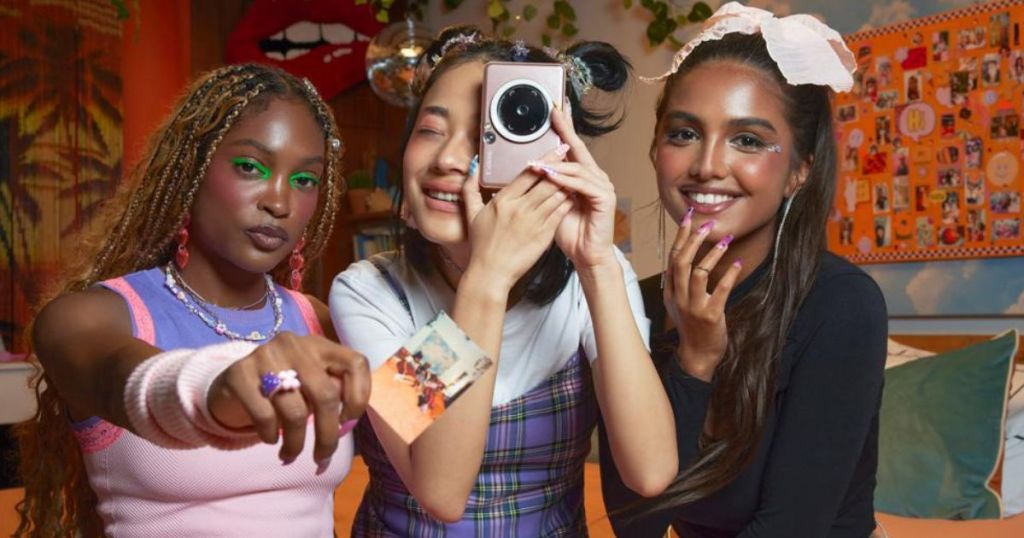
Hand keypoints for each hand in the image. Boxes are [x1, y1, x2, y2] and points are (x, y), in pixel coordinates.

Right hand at [207, 332, 370, 462]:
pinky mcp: (240, 373)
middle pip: (325, 394)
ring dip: (295, 443)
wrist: (232, 384)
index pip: (356, 364)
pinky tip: (270, 438)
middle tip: (322, 457)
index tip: (348, 422)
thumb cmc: (283, 390)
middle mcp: (295, 344)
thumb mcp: (310, 386)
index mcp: (320, 345)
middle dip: (327, 435)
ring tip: (290, 454)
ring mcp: (265, 356)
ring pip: (295, 411)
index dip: (359, 397)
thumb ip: (331, 395)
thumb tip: (344, 427)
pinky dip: (271, 435)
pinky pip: (265, 416)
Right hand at [461, 147, 573, 289]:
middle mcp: (520, 208)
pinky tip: (572, 197)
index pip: (529, 173)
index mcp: (503, 200)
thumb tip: (472, 170)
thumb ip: (470, 190)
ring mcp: (534, 222)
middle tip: (571, 156)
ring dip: (566, 184)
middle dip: (561, 166)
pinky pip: (560, 213)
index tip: (556, 149)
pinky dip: (567, 202)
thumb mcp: (471, 215)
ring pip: (556, 195)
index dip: (545, 159)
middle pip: (546, 181)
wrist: (491, 273)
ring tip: (574, 176)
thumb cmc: (481, 245)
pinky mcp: (544, 235)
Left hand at [531, 99, 616, 269]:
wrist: (586, 254)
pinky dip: (566, 181)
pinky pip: (583, 185)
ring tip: (537, 161)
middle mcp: (594, 176)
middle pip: (578, 149)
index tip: (555, 110)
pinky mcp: (605, 198)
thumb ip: (544, 185)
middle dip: (566, 129)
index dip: (564, 128)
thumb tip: (528, 168)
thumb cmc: (569, 232)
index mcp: (581, 176)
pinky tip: (552, 178)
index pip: (571, 148)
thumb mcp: (549, 204)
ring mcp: (602, 186)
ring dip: (556, 163)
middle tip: (555, 111)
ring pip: (577, 167)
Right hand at [664, 214, 742, 380]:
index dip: (681, 237)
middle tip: (708, 224)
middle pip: (682, 261)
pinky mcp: (711, 316)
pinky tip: (738, 265)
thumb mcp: (680, 304)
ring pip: (698, 273)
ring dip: (712, 254)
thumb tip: (687, 258)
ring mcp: (694, 307)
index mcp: (671, 292)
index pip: (673, 258)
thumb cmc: (692, 328)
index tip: (689, 218)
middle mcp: (679, 297)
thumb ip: (681, 283)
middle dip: (694, 239)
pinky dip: (729, 275)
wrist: (696, 356)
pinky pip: (720, 290)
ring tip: (725, 240)